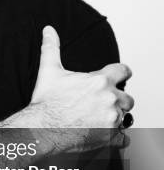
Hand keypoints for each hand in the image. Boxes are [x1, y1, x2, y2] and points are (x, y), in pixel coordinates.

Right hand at [27, 25, 134, 151]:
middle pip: (127, 98)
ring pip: (124, 117)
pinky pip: (123, 139)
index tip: (120, 77)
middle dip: (117, 100)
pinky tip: (103, 134)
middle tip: (102, 104)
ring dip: (115, 118)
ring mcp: (110, 119)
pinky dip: (116, 138)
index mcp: (100, 81)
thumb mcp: (49, 71)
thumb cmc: (46, 102)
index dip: (121, 73)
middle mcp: (109, 99)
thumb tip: (48, 31)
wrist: (41, 127)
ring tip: (98, 119)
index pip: (123, 71)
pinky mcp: (109, 137)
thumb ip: (51, 48)